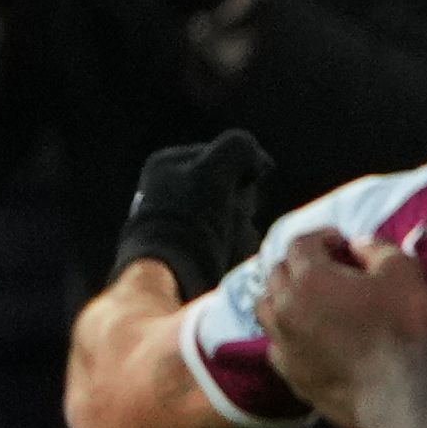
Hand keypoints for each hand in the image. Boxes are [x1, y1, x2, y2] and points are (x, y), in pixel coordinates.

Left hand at [113, 130, 270, 299]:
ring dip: (242, 230)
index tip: (236, 191)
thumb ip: (238, 148)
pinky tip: (225, 260)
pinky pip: (232, 242)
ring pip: (237, 217)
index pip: (228, 155)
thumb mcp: (214, 170)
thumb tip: (259, 162)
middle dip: (241, 205)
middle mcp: (170, 189)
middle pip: (234, 188)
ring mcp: (181, 220)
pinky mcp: (193, 251)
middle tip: (229, 220)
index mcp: (167, 164)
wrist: (172, 280)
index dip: (242, 173)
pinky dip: (236, 250)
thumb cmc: (189, 222)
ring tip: (227, 245)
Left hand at [257, 229, 426, 426]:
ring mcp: (283, 342)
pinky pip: (276, 344)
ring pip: (266, 307)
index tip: (341, 241)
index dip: (322, 236)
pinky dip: (287, 334)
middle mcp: (286, 306)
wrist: (396, 396)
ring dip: (283, 296)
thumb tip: (358, 244)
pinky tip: (307, 338)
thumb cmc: (403, 331)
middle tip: (327, 269)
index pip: (302, 243)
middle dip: (300, 264)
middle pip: (277, 272)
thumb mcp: (406, 276)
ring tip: (307, 301)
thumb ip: (379, 250)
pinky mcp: (289, 373)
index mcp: (311, 277)